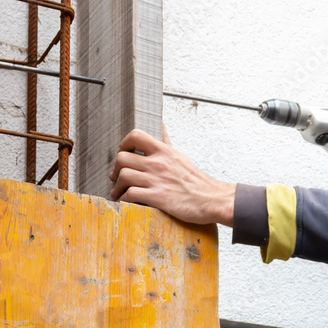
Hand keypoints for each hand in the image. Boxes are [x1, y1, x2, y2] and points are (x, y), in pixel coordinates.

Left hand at [109, 128, 235, 225]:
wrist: (212, 199)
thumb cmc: (196, 181)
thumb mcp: (180, 156)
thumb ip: (166, 141)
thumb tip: (161, 125)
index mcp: (164, 152)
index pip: (135, 135)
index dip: (123, 144)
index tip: (123, 154)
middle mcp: (158, 163)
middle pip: (122, 158)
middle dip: (115, 169)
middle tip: (116, 177)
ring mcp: (157, 180)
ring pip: (123, 176)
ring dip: (116, 187)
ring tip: (118, 193)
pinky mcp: (158, 197)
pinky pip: (130, 195)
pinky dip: (124, 199)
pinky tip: (127, 202)